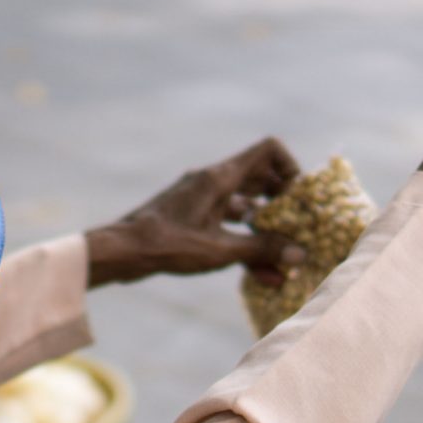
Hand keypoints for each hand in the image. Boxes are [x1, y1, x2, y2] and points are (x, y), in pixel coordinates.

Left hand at [85, 139, 306, 286]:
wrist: (122, 250)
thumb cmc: (167, 244)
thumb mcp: (219, 250)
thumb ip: (260, 250)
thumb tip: (300, 254)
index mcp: (220, 177)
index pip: (267, 150)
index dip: (290, 168)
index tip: (298, 198)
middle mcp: (212, 181)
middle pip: (259, 179)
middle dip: (282, 204)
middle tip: (296, 228)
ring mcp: (200, 198)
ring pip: (243, 205)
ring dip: (263, 229)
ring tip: (281, 258)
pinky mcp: (191, 217)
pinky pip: (225, 222)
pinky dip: (242, 240)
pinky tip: (257, 272)